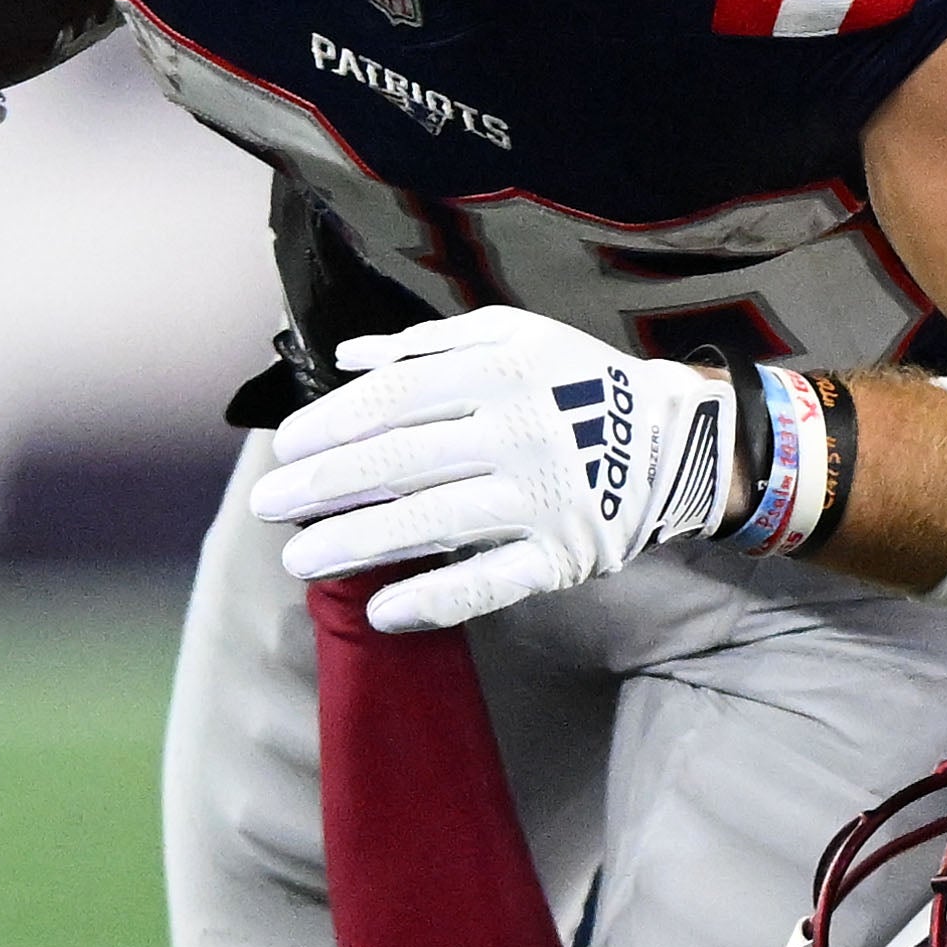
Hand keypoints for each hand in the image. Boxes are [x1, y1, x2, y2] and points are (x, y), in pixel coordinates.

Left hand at [252, 306, 740, 633]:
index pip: (398, 397)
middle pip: (403, 461)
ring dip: (359, 544)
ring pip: (435, 522)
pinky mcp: (564, 555)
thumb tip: (346, 356)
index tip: (286, 448)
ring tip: (300, 560)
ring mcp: (544, 498)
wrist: (678, 439)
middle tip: (268, 506)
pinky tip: (382, 611)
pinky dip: (436, 600)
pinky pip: (491, 583)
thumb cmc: (576, 381)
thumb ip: (427, 344)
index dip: (334, 423)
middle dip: (325, 486)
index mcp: (504, 370)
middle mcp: (522, 432)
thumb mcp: (514, 336)